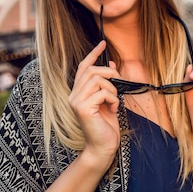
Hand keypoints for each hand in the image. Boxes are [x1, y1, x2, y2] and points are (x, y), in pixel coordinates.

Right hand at [68, 41, 120, 171]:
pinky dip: (112, 99)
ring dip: (112, 89)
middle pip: (91, 71)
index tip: (103, 44)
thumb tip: (111, 65)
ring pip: (97, 80)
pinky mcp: (82, 108)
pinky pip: (102, 92)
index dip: (93, 54)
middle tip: (118, 85)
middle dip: (109, 74)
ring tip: (114, 102)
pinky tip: (112, 109)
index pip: (83, 67)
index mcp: (78, 93)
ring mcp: (76, 101)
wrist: (102, 147)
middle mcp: (73, 95)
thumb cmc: (105, 127)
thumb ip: (107, 84)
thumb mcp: (108, 101)